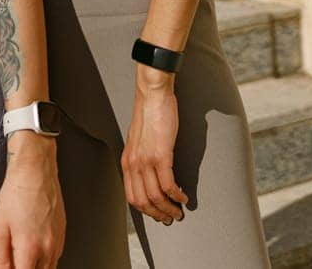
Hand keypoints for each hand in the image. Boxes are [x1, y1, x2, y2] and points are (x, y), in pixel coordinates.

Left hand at [0, 132, 63, 267]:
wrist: (35, 169)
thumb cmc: (17, 192)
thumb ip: (0, 257)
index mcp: (30, 247)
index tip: (11, 267)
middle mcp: (48, 246)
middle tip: (16, 261)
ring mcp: (59, 239)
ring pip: (51, 268)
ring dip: (37, 268)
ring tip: (23, 256)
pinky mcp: (63, 232)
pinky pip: (57, 255)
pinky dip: (46, 259)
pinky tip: (35, 249)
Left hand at [122, 70, 187, 225]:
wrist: (152, 94)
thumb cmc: (149, 113)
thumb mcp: (139, 140)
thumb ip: (141, 157)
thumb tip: (151, 172)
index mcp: (127, 162)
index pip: (132, 196)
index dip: (146, 210)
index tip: (158, 214)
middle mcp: (133, 164)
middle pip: (143, 201)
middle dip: (158, 214)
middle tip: (171, 218)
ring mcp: (146, 161)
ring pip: (156, 196)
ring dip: (169, 208)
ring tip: (180, 211)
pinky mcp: (160, 155)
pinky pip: (168, 184)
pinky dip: (177, 195)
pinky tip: (184, 197)